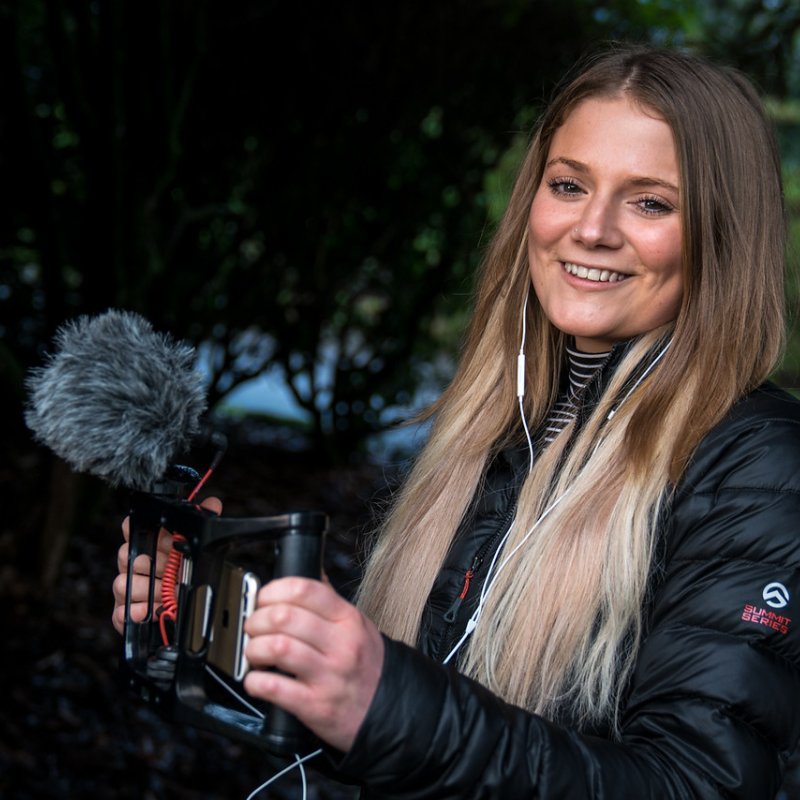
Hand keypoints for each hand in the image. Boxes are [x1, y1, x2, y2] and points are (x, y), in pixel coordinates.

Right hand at [111, 496, 222, 633]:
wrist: (179, 606)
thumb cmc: (181, 571)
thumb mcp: (193, 545)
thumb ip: (202, 519)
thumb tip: (212, 504)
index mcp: (145, 543)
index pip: (131, 527)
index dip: (139, 528)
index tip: (159, 534)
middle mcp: (131, 563)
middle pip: (127, 555)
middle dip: (154, 563)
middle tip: (174, 569)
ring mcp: (126, 586)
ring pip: (123, 583)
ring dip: (148, 590)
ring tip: (168, 593)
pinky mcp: (123, 611)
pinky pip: (120, 611)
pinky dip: (135, 612)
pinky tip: (150, 611)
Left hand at [243, 577, 383, 752]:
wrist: (391, 710)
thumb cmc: (367, 666)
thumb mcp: (358, 626)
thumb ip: (330, 601)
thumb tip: (310, 572)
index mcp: (348, 619)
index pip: (305, 589)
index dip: (274, 590)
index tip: (263, 599)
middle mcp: (340, 644)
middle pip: (284, 616)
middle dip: (256, 619)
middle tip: (252, 627)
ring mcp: (329, 675)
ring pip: (276, 648)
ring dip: (253, 648)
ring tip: (254, 652)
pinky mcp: (316, 705)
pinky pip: (274, 688)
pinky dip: (255, 682)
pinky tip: (256, 680)